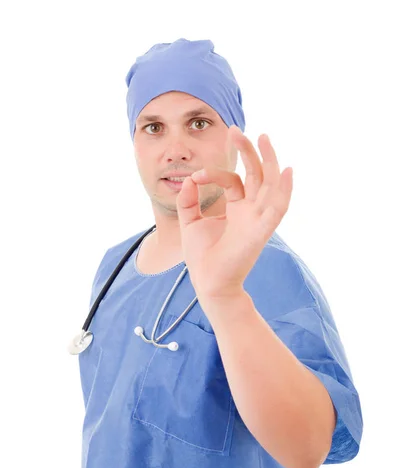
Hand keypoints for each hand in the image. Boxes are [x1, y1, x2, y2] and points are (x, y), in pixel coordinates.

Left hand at [175, 125, 292, 303]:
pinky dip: (284, 191)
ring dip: (268, 161)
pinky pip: (278, 208)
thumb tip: (190, 178)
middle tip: (236, 130)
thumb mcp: (190, 222)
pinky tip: (286, 172)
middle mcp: (251, 211)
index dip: (214, 172)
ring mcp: (258, 219)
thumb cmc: (202, 257)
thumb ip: (188, 199)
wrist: (208, 282)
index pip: (232, 180)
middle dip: (248, 151)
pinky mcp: (261, 230)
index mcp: (237, 208)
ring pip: (270, 185)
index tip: (195, 176)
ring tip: (263, 137)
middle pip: (256, 174)